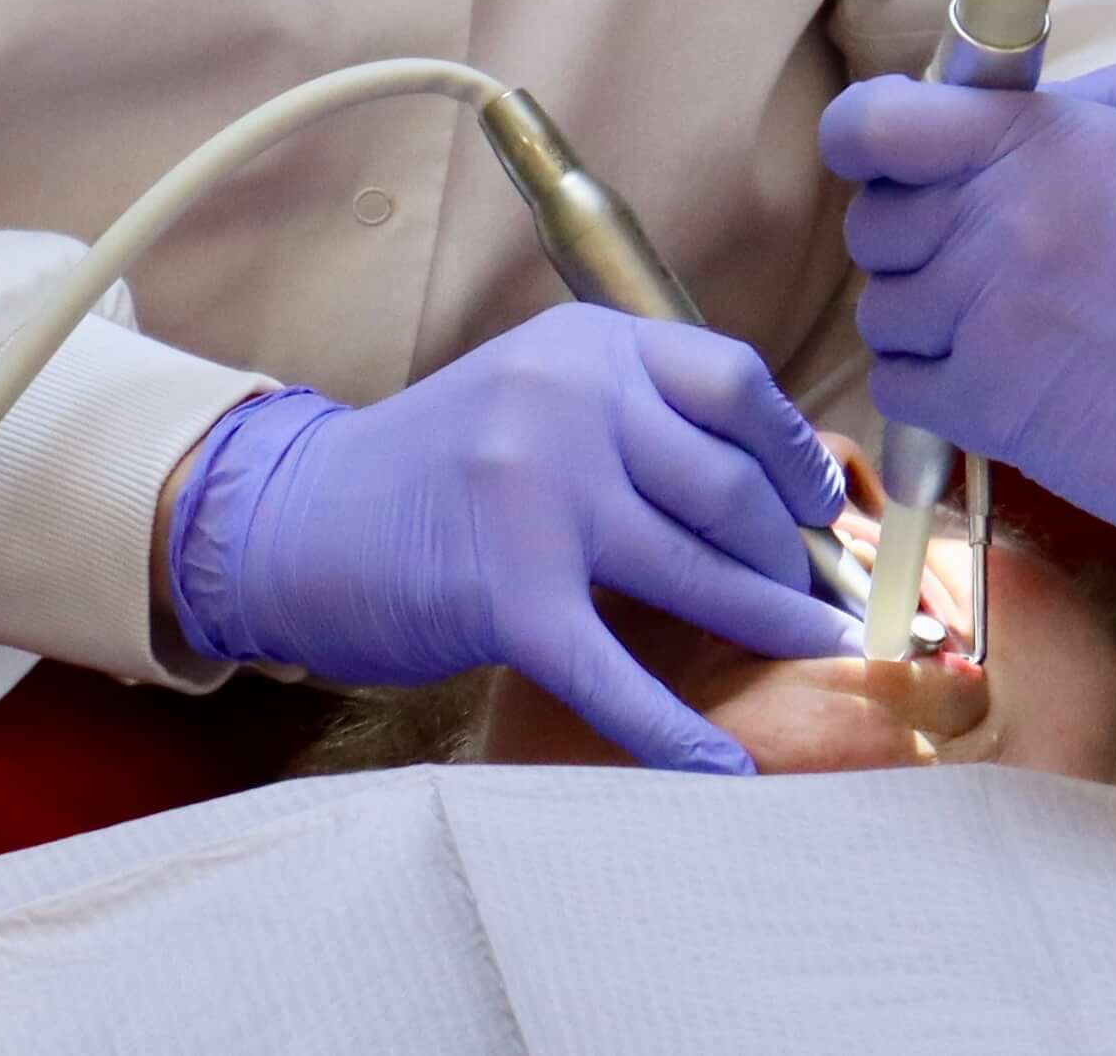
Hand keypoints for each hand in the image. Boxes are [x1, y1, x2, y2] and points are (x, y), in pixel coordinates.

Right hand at [162, 309, 855, 773]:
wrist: (292, 521)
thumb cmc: (431, 470)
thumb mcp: (534, 394)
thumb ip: (634, 412)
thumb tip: (770, 483)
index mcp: (583, 345)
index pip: (735, 380)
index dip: (794, 449)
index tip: (823, 504)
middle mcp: (567, 403)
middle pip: (729, 484)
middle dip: (789, 551)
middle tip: (822, 595)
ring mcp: (537, 497)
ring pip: (697, 571)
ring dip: (771, 621)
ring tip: (815, 647)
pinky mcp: (508, 597)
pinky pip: (619, 675)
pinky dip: (679, 732)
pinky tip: (726, 770)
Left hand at [824, 64, 1115, 577]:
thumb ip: (1107, 105)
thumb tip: (1042, 105)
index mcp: (1044, 141)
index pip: (878, 122)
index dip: (865, 137)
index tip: (884, 155)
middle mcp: (998, 218)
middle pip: (875, 220)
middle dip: (911, 235)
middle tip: (975, 253)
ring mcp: (984, 315)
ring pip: (881, 309)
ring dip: (923, 318)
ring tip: (997, 328)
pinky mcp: (988, 406)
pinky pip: (898, 388)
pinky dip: (927, 387)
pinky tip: (989, 382)